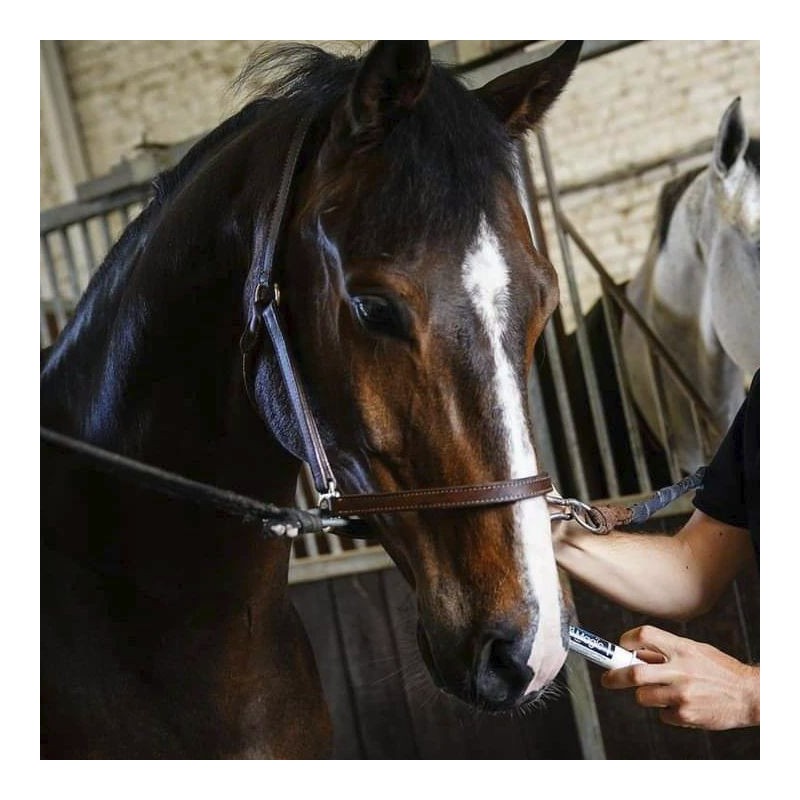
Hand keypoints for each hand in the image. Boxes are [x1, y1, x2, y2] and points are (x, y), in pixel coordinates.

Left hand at [599, 625, 758, 730]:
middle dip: (613, 677)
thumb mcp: (695, 650)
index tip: (619, 646)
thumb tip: (635, 654)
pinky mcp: (686, 714)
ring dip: (645, 696)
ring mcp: (682, 694)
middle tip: (606, 679)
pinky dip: (666, 711)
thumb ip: (667, 651)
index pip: (644, 635)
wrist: (749, 695)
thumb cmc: (719, 670)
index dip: (626, 640)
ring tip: (660, 693)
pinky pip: (662, 714)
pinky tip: (682, 705)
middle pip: (633, 673)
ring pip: (643, 697)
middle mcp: (680, 669)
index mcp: (682, 648)